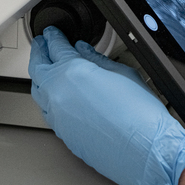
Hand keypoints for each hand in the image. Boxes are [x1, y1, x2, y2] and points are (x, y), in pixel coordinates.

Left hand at [29, 27, 184, 184]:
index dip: (53, 37)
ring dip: (40, 77)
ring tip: (46, 68)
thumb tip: (84, 51)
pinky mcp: (63, 135)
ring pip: (38, 92)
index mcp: (73, 72)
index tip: (53, 34)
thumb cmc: (140, 115)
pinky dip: (48, 98)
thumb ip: (96, 59)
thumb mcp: (122, 73)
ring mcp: (58, 117)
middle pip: (38, 68)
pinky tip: (58, 95)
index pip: (55, 48)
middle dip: (40, 52)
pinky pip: (47, 111)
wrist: (146, 151)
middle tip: (42, 45)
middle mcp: (59, 94)